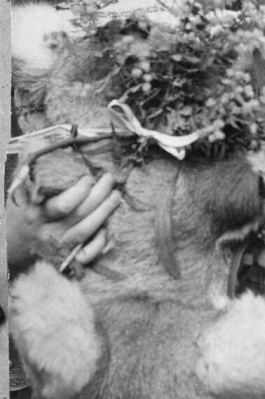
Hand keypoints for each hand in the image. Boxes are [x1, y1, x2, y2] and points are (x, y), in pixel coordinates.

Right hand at [6, 173, 120, 269]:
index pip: (62, 205)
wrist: (13, 241)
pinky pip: (86, 254)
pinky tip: (108, 228)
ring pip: (85, 231)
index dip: (80, 191)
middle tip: (109, 179)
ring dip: (104, 212)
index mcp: (36, 212)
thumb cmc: (24, 207)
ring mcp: (58, 245)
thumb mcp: (21, 185)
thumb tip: (41, 141)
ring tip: (116, 195)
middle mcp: (47, 231)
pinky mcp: (67, 257)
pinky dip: (99, 243)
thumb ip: (30, 163)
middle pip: (79, 215)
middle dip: (99, 195)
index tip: (90, 177)